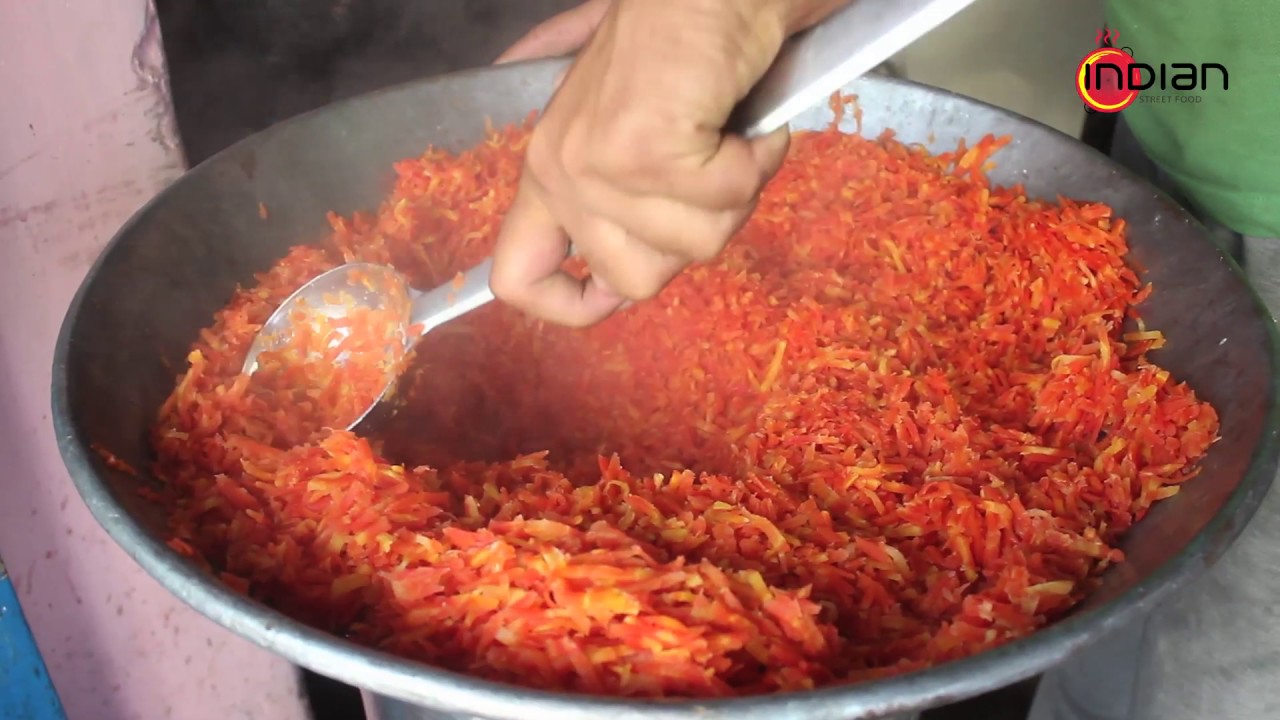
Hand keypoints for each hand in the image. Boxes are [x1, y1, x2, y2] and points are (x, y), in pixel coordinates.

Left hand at [490, 0, 847, 327]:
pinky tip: (747, 122)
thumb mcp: (615, 107)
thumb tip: (584, 255)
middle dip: (695, 232)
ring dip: (736, 191)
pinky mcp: (645, 153)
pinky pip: (726, 198)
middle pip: (636, 282)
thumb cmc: (674, 35)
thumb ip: (594, 166)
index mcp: (547, 172)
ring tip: (731, 134)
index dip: (569, 306)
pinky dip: (757, 160)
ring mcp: (598, 168)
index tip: (612, 297)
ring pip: (695, 245)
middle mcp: (561, 176)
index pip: (518, 277)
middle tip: (708, 169)